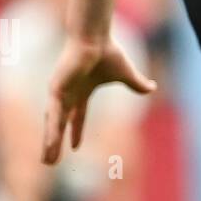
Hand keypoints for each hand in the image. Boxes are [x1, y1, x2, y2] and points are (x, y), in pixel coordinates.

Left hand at [42, 36, 156, 164]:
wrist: (95, 39)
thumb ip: (137, 84)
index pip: (78, 116)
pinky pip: (54, 115)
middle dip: (56, 142)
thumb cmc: (108, 52)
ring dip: (50, 143)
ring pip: (54, 123)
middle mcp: (69, 94)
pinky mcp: (56, 90)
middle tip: (50, 161)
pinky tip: (49, 144)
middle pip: (61, 124)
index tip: (75, 148)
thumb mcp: (126, 74)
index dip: (76, 131)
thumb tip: (154, 88)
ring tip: (47, 161)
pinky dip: (52, 130)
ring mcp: (60, 93)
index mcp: (82, 91)